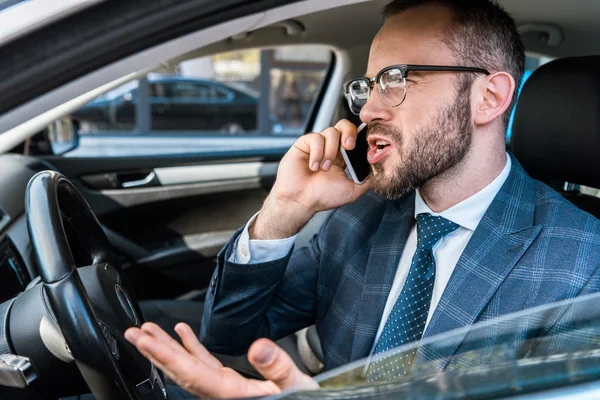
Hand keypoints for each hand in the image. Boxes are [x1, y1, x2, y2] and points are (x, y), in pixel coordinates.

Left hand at [124, 322, 318, 398]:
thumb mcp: (297, 386)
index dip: (165, 356)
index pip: (191, 373)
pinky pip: (204, 364)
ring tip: (149, 331)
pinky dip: (192, 347)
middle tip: (133, 334)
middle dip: (155, 352)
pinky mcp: (229, 383)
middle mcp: (220, 393)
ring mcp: (223, 388)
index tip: (144, 341)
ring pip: (188, 367)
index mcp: (230, 394)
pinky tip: (183, 333)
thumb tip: (257, 348)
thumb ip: (277, 368)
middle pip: (181, 371)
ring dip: (168, 348)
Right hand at [251, 119, 371, 238]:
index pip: (355, 137)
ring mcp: (318, 145)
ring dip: (330, 151)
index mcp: (343, 157)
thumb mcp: (352, 190)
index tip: (361, 147)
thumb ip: (366, 180)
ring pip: (331, 132)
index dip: (360, 137)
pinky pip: (316, 138)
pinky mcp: (304, 143)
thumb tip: (380, 171)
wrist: (300, 201)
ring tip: (324, 169)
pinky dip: (317, 153)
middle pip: (344, 125)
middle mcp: (331, 148)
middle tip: (348, 147)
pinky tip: (313, 166)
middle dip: (349, 133)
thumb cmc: (322, 197)